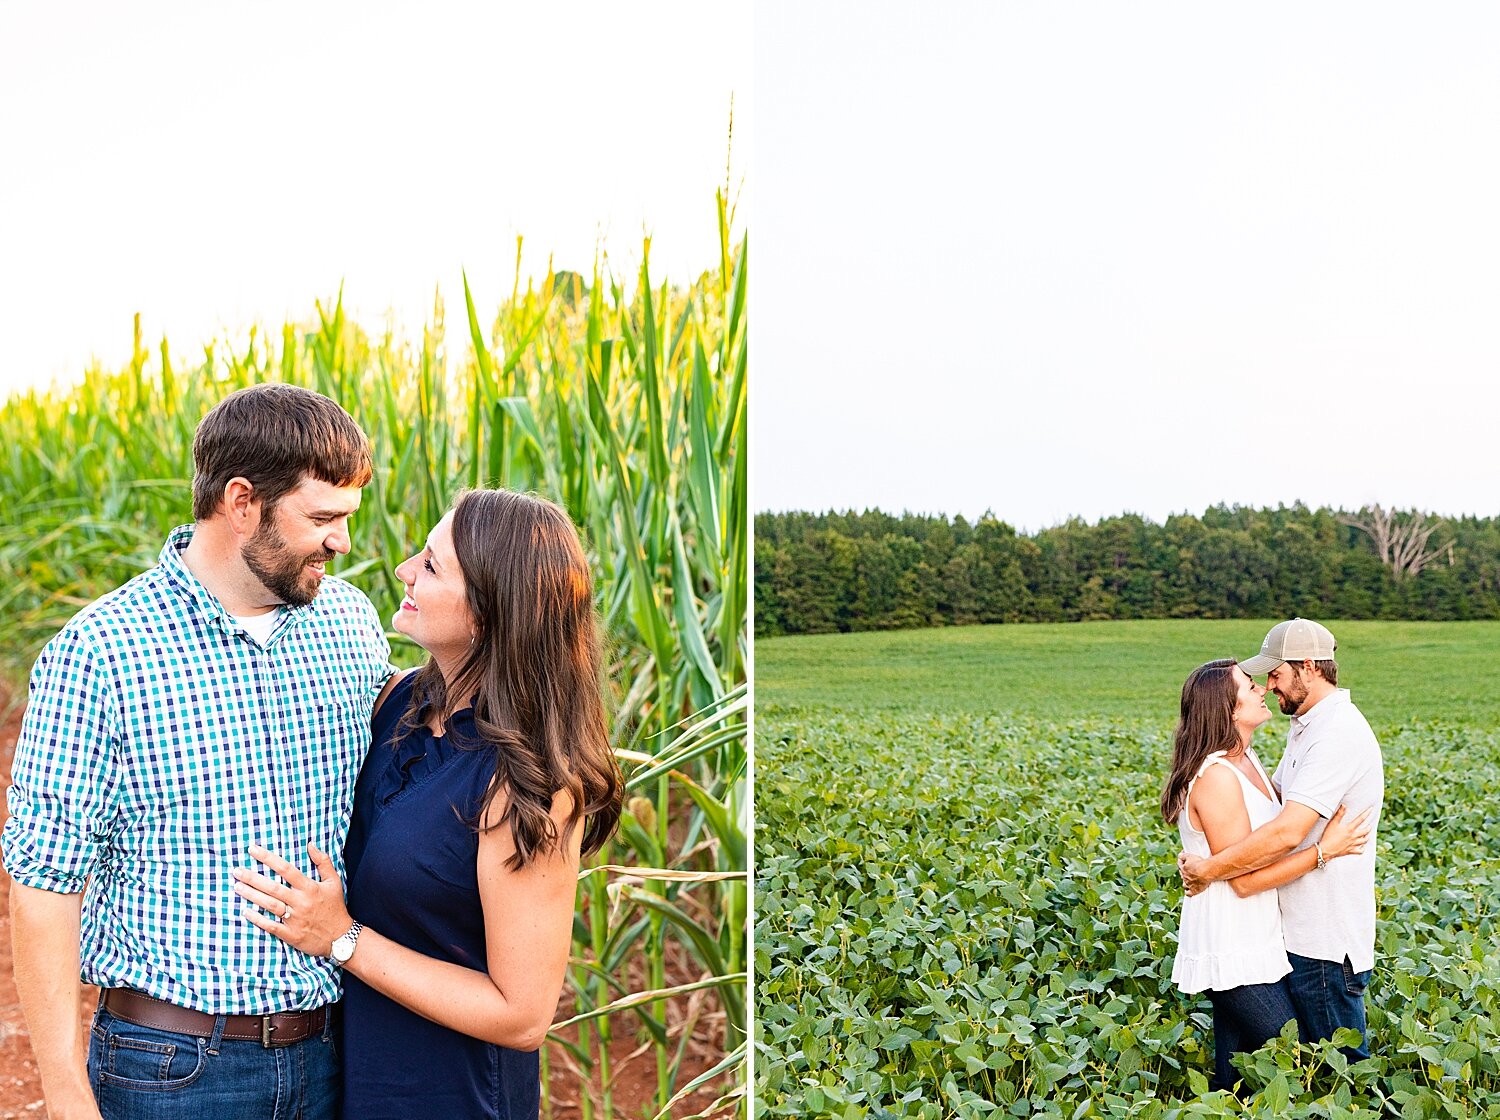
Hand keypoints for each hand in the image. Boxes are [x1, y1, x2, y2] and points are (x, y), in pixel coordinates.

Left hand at [233, 843, 351, 956]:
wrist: (341, 937)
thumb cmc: (335, 907)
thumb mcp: (334, 882)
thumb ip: (323, 861)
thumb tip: (310, 844)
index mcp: (310, 888)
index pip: (286, 869)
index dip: (268, 858)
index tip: (253, 850)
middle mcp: (301, 902)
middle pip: (273, 887)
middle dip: (253, 878)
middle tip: (237, 871)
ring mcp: (295, 919)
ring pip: (270, 905)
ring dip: (252, 896)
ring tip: (237, 887)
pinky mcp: (291, 935)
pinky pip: (271, 926)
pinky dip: (258, 919)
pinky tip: (246, 912)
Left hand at [1178, 852, 1210, 896]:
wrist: (1207, 872)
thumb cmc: (1199, 863)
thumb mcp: (1190, 856)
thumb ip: (1183, 856)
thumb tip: (1179, 855)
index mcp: (1183, 869)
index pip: (1179, 865)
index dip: (1181, 861)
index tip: (1184, 859)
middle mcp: (1185, 877)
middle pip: (1182, 875)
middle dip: (1184, 873)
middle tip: (1189, 871)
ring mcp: (1189, 885)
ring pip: (1184, 885)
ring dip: (1186, 883)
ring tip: (1190, 881)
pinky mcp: (1194, 891)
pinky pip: (1189, 894)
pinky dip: (1188, 892)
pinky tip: (1190, 891)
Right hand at [1318, 804, 1371, 859]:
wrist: (1326, 849)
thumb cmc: (1328, 836)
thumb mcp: (1333, 823)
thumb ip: (1339, 814)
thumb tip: (1344, 806)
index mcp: (1349, 829)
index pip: (1360, 819)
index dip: (1366, 813)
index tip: (1371, 809)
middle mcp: (1353, 836)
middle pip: (1366, 831)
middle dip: (1369, 827)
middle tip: (1370, 825)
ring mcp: (1353, 844)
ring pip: (1365, 840)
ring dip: (1367, 837)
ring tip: (1367, 834)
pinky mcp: (1351, 851)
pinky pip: (1361, 851)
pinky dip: (1363, 848)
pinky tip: (1362, 846)